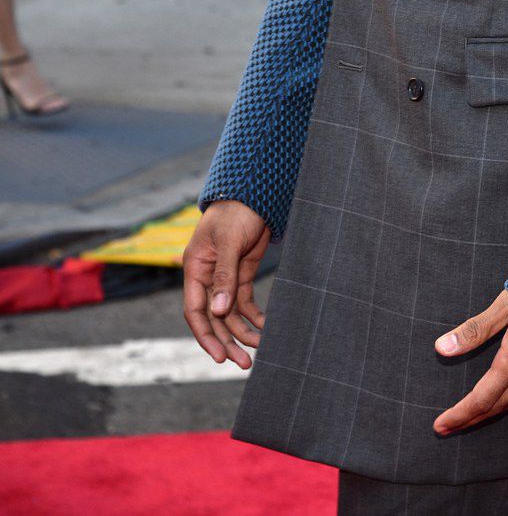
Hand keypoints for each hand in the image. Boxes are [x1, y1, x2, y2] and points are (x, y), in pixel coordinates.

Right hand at [182, 201, 270, 368]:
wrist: (254, 193)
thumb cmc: (235, 212)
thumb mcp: (229, 242)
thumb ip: (224, 275)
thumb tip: (220, 311)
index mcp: (195, 268)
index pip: (195, 311)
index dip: (206, 336)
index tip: (220, 356)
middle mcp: (207, 277)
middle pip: (215, 318)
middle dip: (228, 340)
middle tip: (244, 363)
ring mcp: (225, 277)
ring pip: (230, 314)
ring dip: (242, 332)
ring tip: (259, 349)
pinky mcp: (242, 273)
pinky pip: (244, 302)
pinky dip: (253, 316)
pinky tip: (264, 328)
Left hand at [433, 291, 507, 434]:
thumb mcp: (505, 305)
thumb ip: (474, 330)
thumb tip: (442, 347)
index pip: (482, 399)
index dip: (459, 415)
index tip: (440, 425)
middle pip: (497, 407)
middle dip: (470, 419)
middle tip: (447, 427)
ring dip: (492, 412)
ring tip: (472, 416)